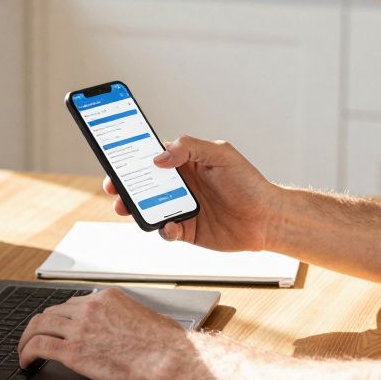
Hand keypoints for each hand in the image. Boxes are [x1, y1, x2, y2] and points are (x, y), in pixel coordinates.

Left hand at [16, 288, 188, 379]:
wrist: (167, 357)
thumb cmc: (164, 342)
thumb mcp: (144, 316)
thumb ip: (126, 316)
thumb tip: (126, 325)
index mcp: (105, 298)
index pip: (72, 303)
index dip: (60, 317)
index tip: (55, 327)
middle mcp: (89, 308)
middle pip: (50, 312)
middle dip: (39, 326)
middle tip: (33, 338)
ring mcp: (79, 328)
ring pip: (38, 326)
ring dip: (26, 339)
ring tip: (23, 351)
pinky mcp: (74, 351)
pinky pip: (39, 346)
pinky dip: (26, 353)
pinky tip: (26, 362)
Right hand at [102, 135, 282, 251]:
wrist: (267, 219)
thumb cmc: (248, 183)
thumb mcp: (221, 154)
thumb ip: (190, 148)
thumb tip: (159, 157)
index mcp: (186, 163)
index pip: (152, 157)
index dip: (132, 158)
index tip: (115, 158)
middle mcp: (181, 185)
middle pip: (143, 184)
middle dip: (124, 185)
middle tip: (113, 187)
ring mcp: (182, 208)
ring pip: (148, 208)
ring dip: (134, 208)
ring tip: (126, 207)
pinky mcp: (187, 231)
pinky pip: (166, 231)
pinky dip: (162, 229)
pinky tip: (168, 226)